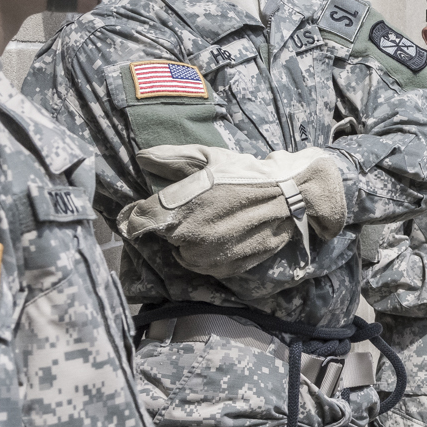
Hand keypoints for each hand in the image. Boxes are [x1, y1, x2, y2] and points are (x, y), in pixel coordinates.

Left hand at [123, 145, 346, 275]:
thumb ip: (171, 158)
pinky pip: (204, 264)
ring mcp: (206, 257)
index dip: (137, 214)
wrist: (290, 196)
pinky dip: (208, 253)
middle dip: (173, 224)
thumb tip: (142, 157)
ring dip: (190, 241)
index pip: (136, 220)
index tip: (143, 210)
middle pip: (163, 236)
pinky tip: (224, 235)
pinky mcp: (224, 269)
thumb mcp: (209, 158)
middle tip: (197, 209)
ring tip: (212, 222)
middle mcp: (186, 238)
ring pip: (182, 253)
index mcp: (177, 210)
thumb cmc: (247, 174)